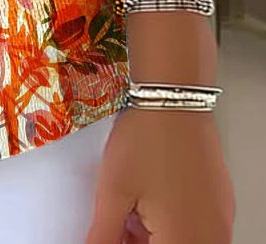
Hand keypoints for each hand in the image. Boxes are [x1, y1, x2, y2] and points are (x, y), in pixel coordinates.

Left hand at [86, 106, 234, 243]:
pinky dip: (173, 223)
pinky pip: (198, 227)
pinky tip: (149, 201)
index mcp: (185, 240)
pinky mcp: (220, 201)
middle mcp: (211, 236)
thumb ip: (104, 234)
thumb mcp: (113, 192)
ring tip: (130, 210)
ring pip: (184, 241)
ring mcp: (220, 218)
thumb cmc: (145, 138)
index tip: (112, 234)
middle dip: (141, 243)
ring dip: (156, 237)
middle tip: (117, 224)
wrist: (172, 95)